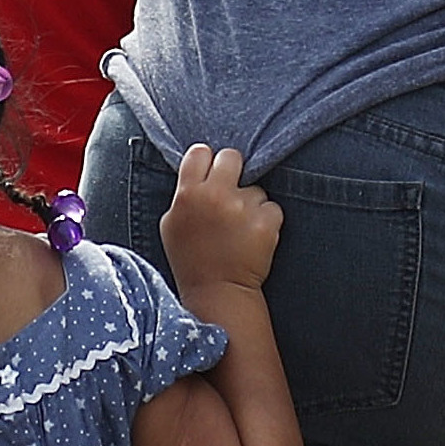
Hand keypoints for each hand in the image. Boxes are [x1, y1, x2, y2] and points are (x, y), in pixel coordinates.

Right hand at [159, 145, 282, 299]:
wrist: (218, 293)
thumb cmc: (191, 259)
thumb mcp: (172, 224)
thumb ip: (184, 193)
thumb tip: (199, 168)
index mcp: (187, 194)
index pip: (200, 152)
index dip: (206, 162)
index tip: (209, 174)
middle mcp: (215, 196)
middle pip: (231, 157)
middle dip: (233, 171)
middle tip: (231, 193)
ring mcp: (242, 208)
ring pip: (255, 189)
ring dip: (251, 203)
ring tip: (240, 229)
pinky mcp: (266, 222)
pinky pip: (272, 208)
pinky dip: (267, 221)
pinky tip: (254, 238)